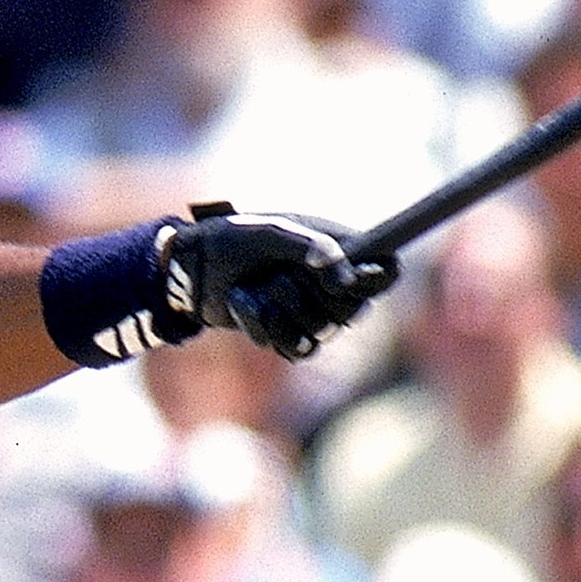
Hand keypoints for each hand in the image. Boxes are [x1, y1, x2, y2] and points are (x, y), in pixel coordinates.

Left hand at [160, 205, 395, 361]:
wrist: (194, 268)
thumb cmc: (233, 240)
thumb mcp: (269, 233)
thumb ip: (309, 245)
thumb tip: (343, 273)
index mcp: (341, 251)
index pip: (386, 271)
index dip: (378, 277)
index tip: (354, 275)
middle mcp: (335, 286)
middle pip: (355, 310)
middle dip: (312, 294)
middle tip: (281, 274)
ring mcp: (313, 315)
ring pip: (322, 331)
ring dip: (282, 308)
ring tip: (257, 288)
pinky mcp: (289, 337)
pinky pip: (295, 348)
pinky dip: (263, 326)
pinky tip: (245, 305)